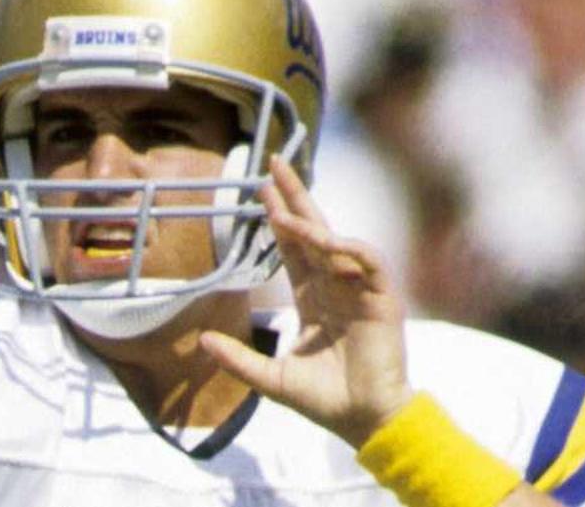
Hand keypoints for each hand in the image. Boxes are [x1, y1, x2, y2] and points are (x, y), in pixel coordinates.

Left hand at [200, 156, 413, 447]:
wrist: (364, 421)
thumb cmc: (325, 400)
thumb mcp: (271, 377)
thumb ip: (238, 359)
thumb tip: (201, 342)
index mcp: (314, 298)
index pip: (293, 248)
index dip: (278, 219)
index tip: (260, 189)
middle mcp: (337, 286)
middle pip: (314, 230)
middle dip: (295, 197)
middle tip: (275, 163)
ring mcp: (361, 290)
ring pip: (337, 240)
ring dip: (312, 222)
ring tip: (285, 209)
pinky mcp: (384, 298)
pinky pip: (368, 260)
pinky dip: (348, 247)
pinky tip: (326, 241)